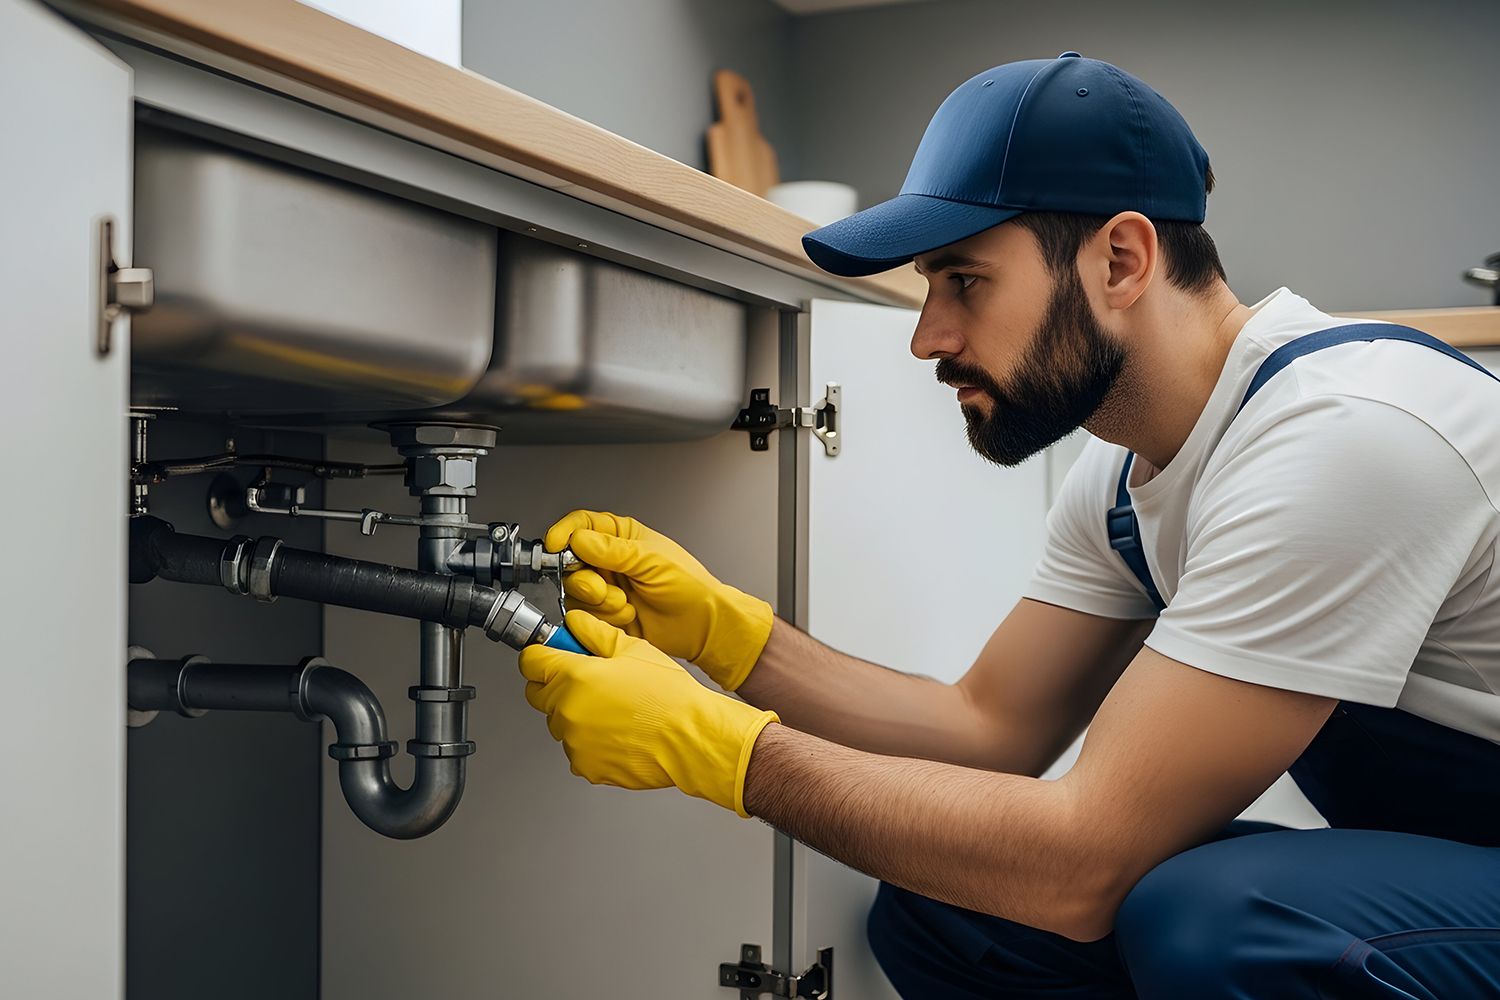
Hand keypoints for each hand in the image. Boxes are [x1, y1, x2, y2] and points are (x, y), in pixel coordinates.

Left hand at [518, 611, 779, 816]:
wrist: (690, 739)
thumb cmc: (669, 696)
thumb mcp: (634, 650)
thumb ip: (595, 633)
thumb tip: (576, 623)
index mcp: (575, 676)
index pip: (530, 661)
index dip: (543, 655)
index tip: (553, 655)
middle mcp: (567, 710)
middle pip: (539, 694)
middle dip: (556, 686)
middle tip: (590, 682)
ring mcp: (574, 742)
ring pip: (559, 723)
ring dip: (576, 715)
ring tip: (614, 711)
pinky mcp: (586, 766)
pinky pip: (576, 750)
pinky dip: (590, 743)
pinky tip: (617, 733)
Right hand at [545, 510, 773, 690]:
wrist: (701, 626)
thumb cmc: (689, 587)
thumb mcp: (652, 561)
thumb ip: (612, 550)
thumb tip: (579, 540)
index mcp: (622, 536)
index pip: (581, 525)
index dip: (565, 534)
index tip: (556, 546)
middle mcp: (610, 559)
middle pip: (570, 562)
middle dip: (584, 579)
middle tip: (602, 587)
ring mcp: (607, 586)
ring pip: (576, 590)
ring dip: (598, 601)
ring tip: (623, 603)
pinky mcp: (606, 613)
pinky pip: (585, 614)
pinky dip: (604, 617)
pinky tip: (627, 615)